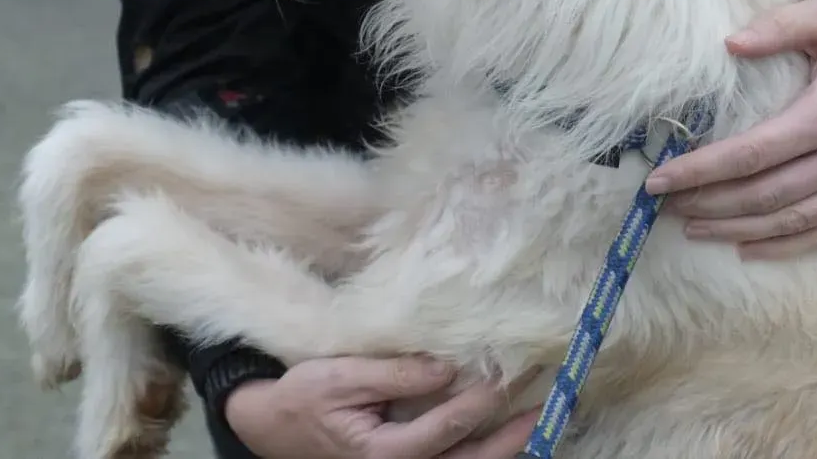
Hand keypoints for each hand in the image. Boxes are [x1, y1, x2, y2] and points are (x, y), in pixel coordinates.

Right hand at [225, 355, 540, 458]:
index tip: (511, 373)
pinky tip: (503, 430)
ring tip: (538, 418)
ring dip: (503, 445)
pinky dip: (479, 447)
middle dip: (510, 435)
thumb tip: (447, 367)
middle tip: (546, 406)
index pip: (447, 426)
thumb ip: (395, 374)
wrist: (270, 427)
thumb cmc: (303, 398)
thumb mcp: (342, 377)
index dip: (482, 400)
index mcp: (384, 453)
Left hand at [643, 0, 816, 259]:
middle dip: (709, 202)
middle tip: (665, 206)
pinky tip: (745, 246)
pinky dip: (783, 245)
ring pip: (791, 221)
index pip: (752, 153)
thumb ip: (778, 26)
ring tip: (693, 227)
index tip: (660, 180)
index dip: (702, 171)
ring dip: (736, 229)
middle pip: (765, 194)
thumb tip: (729, 44)